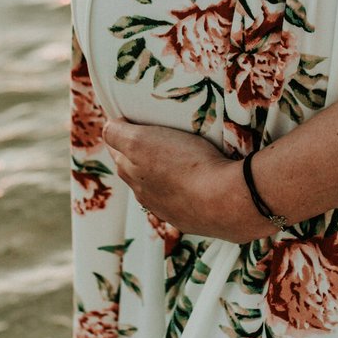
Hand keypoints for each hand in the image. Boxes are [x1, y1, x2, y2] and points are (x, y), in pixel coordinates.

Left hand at [101, 118, 277, 244]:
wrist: (228, 201)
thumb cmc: (187, 165)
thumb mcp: (142, 141)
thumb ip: (118, 134)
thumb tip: (108, 128)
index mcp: (131, 173)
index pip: (116, 148)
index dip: (124, 131)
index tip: (136, 119)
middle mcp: (145, 195)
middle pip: (136, 168)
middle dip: (142, 152)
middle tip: (159, 133)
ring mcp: (170, 210)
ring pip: (160, 186)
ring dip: (166, 172)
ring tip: (183, 155)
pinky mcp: (194, 219)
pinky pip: (184, 199)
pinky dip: (187, 188)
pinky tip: (200, 179)